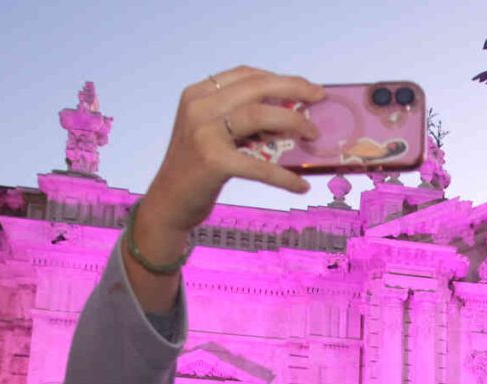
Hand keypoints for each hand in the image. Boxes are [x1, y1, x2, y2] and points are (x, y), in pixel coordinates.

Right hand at [126, 66, 323, 306]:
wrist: (168, 204)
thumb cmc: (196, 171)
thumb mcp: (210, 134)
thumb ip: (237, 119)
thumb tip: (288, 115)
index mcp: (198, 95)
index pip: (245, 75)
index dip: (279, 78)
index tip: (305, 86)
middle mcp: (199, 107)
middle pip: (256, 88)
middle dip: (293, 89)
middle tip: (319, 97)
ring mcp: (204, 133)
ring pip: (260, 115)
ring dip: (293, 123)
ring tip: (313, 135)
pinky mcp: (213, 162)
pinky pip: (260, 166)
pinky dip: (284, 177)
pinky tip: (301, 185)